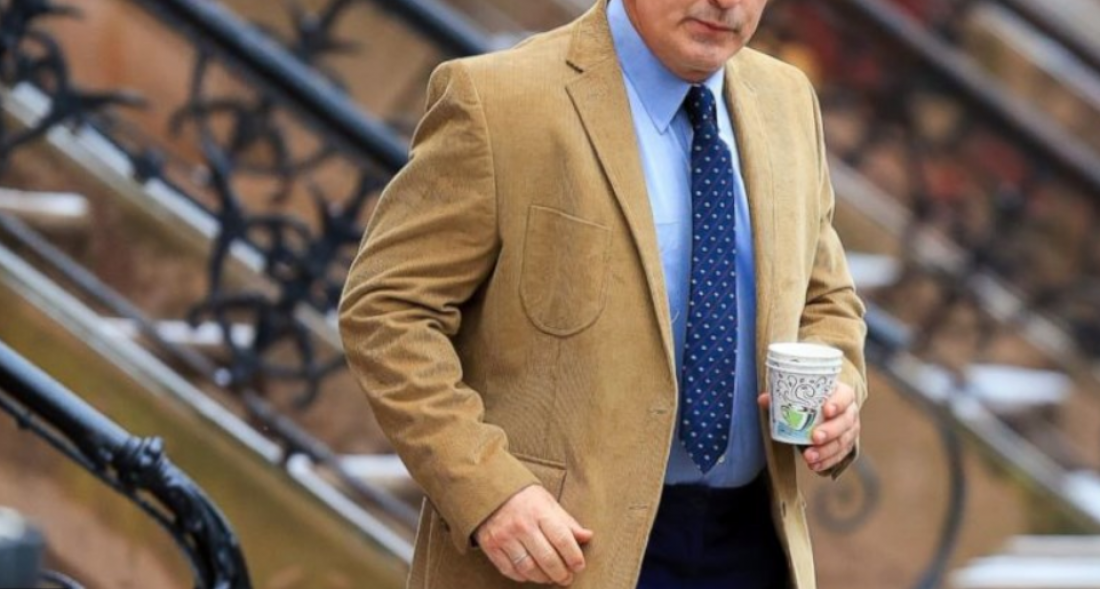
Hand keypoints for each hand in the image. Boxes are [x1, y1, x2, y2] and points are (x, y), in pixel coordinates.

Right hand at [474, 485, 593, 585]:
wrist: (488, 488)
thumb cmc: (523, 496)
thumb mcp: (547, 502)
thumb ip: (567, 521)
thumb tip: (587, 536)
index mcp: (539, 511)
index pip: (562, 539)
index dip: (574, 556)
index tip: (579, 566)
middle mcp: (521, 525)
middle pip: (547, 558)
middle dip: (561, 573)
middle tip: (567, 578)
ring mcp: (504, 536)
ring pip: (528, 568)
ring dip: (543, 578)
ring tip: (551, 578)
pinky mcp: (491, 546)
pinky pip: (509, 570)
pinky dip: (523, 577)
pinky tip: (531, 574)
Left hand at [758, 381, 859, 472]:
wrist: (827, 409)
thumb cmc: (813, 399)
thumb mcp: (802, 394)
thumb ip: (783, 396)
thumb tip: (763, 400)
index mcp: (842, 394)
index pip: (844, 396)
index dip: (837, 403)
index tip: (826, 410)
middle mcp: (850, 412)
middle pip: (845, 422)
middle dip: (830, 431)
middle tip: (815, 437)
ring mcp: (850, 430)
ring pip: (843, 441)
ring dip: (826, 451)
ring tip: (809, 457)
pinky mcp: (847, 444)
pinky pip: (840, 455)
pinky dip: (827, 461)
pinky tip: (814, 466)